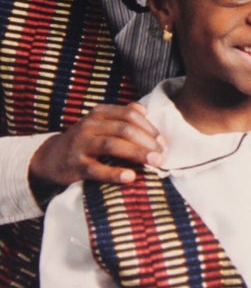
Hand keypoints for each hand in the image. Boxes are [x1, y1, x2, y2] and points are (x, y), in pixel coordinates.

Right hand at [29, 102, 165, 190]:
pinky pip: (97, 169)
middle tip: (162, 154)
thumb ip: (122, 114)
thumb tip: (145, 110)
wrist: (51, 158)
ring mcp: (81, 145)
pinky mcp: (75, 165)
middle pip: (124, 129)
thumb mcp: (100, 122)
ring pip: (112, 145)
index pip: (129, 115)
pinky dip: (115, 173)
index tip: (162, 141)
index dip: (148, 127)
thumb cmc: (85, 139)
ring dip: (136, 153)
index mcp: (99, 113)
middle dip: (146, 141)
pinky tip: (131, 177)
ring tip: (154, 162)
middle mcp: (89, 125)